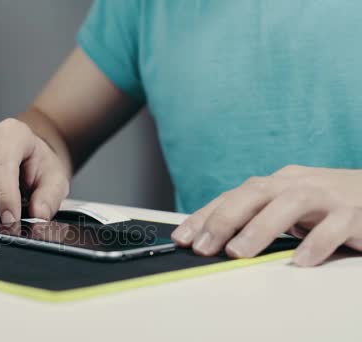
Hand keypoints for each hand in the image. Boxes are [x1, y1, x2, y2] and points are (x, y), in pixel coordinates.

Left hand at [171, 165, 361, 265]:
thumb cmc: (325, 204)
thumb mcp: (285, 207)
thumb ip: (256, 218)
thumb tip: (212, 240)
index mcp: (276, 183)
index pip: (233, 196)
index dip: (205, 216)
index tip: (182, 238)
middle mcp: (296, 184)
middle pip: (255, 193)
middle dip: (224, 219)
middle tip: (204, 247)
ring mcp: (326, 196)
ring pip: (289, 203)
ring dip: (260, 228)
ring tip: (238, 252)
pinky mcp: (355, 213)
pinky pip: (334, 226)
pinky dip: (316, 242)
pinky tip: (300, 261)